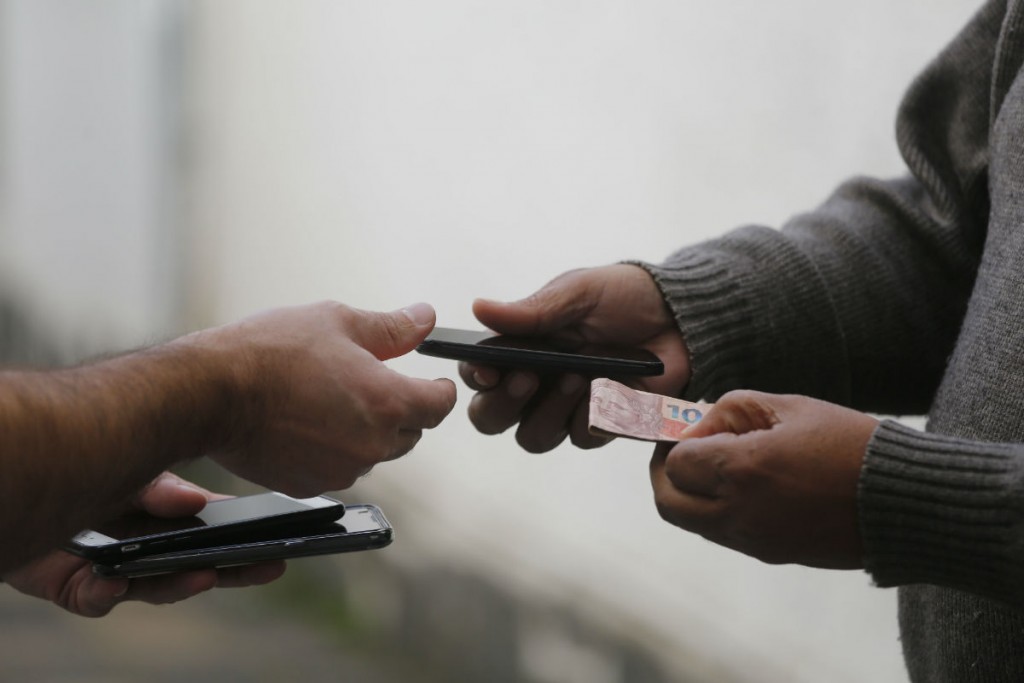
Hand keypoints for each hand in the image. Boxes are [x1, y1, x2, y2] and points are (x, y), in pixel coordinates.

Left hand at [2, 473, 285, 616]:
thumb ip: (159, 489)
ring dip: (180, 585)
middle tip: (271, 567)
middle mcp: (149, 549)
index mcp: (167, 518)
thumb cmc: (81, 473)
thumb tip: (196, 502)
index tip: (277, 544)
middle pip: (201, 566)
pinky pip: (98, 599)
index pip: (216, 530)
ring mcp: (119, 571)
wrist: (19, 488)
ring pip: (156, 587)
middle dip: (237, 569)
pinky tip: (113, 581)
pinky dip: (107, 592)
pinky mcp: (80, 590)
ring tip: (205, 576)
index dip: (246, 540)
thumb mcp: (129, 471)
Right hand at [194, 301, 457, 496]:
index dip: (439, 390)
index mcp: (388, 403)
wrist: (210, 393)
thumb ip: (392, 327)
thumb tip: (426, 318)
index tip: (432, 381)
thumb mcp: (338, 321)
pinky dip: (333, 450)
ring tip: (330, 399)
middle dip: (400, 409)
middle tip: (371, 383)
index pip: (440, 405)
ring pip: (374, 453)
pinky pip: (338, 468)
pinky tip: (307, 423)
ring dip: (366, 432)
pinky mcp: (310, 485)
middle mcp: (372, 445)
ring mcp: (341, 471)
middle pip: (410, 433)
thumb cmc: (271, 351)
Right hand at [461, 264, 689, 451]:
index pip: (479, 374)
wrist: (681, 316)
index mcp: (519, 349)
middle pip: (491, 418)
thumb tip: (479, 308)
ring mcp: (565, 410)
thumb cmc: (623, 297)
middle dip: (502, 404)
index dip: (476, 377)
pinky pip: (582, 437)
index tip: (489, 370)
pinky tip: (608, 390)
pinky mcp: (600, 425)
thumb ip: (533, 309)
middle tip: (529, 378)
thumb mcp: (578, 292)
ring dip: (548, 412)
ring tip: (576, 378)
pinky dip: (591, 417)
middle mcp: (534, 386)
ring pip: (533, 437)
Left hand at [649, 390, 878, 568]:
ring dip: (689, 495)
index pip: (675, 464)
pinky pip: (722, 534)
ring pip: (692, 523)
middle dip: (665, 476)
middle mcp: (738, 511)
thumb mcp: (791, 407)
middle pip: (668, 503)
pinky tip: (743, 486)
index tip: (687, 429)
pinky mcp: (771, 553)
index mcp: (741, 470)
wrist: (904, 502)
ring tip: (715, 467)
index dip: (674, 442)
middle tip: (681, 453)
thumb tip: (698, 427)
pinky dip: (715, 511)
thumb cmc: (851, 445)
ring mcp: (753, 539)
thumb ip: (733, 411)